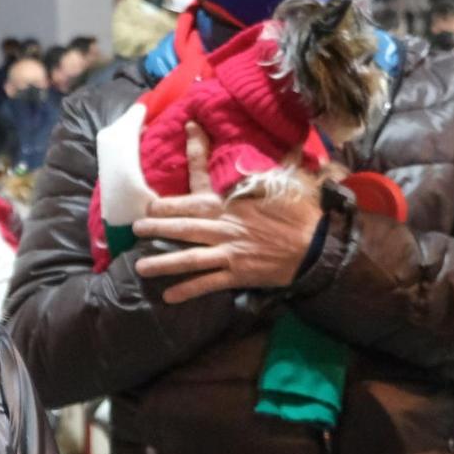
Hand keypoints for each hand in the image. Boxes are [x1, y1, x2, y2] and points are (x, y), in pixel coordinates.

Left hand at [132, 122, 319, 302]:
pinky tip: (168, 296)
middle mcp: (226, 228)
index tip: (149, 203)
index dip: (171, 200)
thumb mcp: (278, 183)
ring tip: (140, 266)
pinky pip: (208, 283)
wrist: (319, 247)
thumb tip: (239, 157)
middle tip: (135, 229)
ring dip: (164, 262)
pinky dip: (188, 290)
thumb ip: (254, 173)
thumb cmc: (299, 213)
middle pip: (185, 227)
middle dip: (158, 228)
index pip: (196, 197)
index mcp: (232, 204)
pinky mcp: (238, 274)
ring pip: (190, 258)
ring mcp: (230, 253)